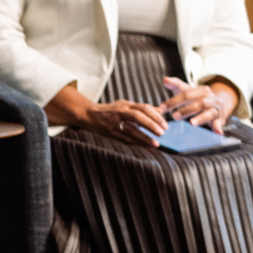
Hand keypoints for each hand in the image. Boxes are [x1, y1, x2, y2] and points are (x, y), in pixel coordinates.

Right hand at [46, 82, 162, 147]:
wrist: (88, 115)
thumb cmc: (108, 110)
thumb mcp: (125, 105)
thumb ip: (141, 108)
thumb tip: (160, 110)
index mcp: (125, 105)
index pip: (143, 108)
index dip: (155, 116)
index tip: (165, 124)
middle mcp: (120, 113)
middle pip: (138, 117)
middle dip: (151, 125)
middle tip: (163, 132)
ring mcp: (114, 123)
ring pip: (131, 129)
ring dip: (144, 137)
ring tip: (156, 143)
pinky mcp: (110, 133)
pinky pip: (125, 139)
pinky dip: (136, 143)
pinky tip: (144, 146)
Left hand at [161, 77, 238, 133]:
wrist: (220, 102)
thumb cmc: (198, 97)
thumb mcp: (188, 90)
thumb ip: (176, 85)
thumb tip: (164, 79)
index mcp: (201, 90)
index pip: (186, 94)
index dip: (173, 101)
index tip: (161, 108)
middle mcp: (210, 98)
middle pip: (199, 103)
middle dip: (187, 109)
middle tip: (174, 116)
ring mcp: (215, 109)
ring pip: (210, 112)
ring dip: (201, 118)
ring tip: (191, 123)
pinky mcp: (219, 119)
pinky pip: (219, 123)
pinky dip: (218, 127)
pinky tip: (217, 132)